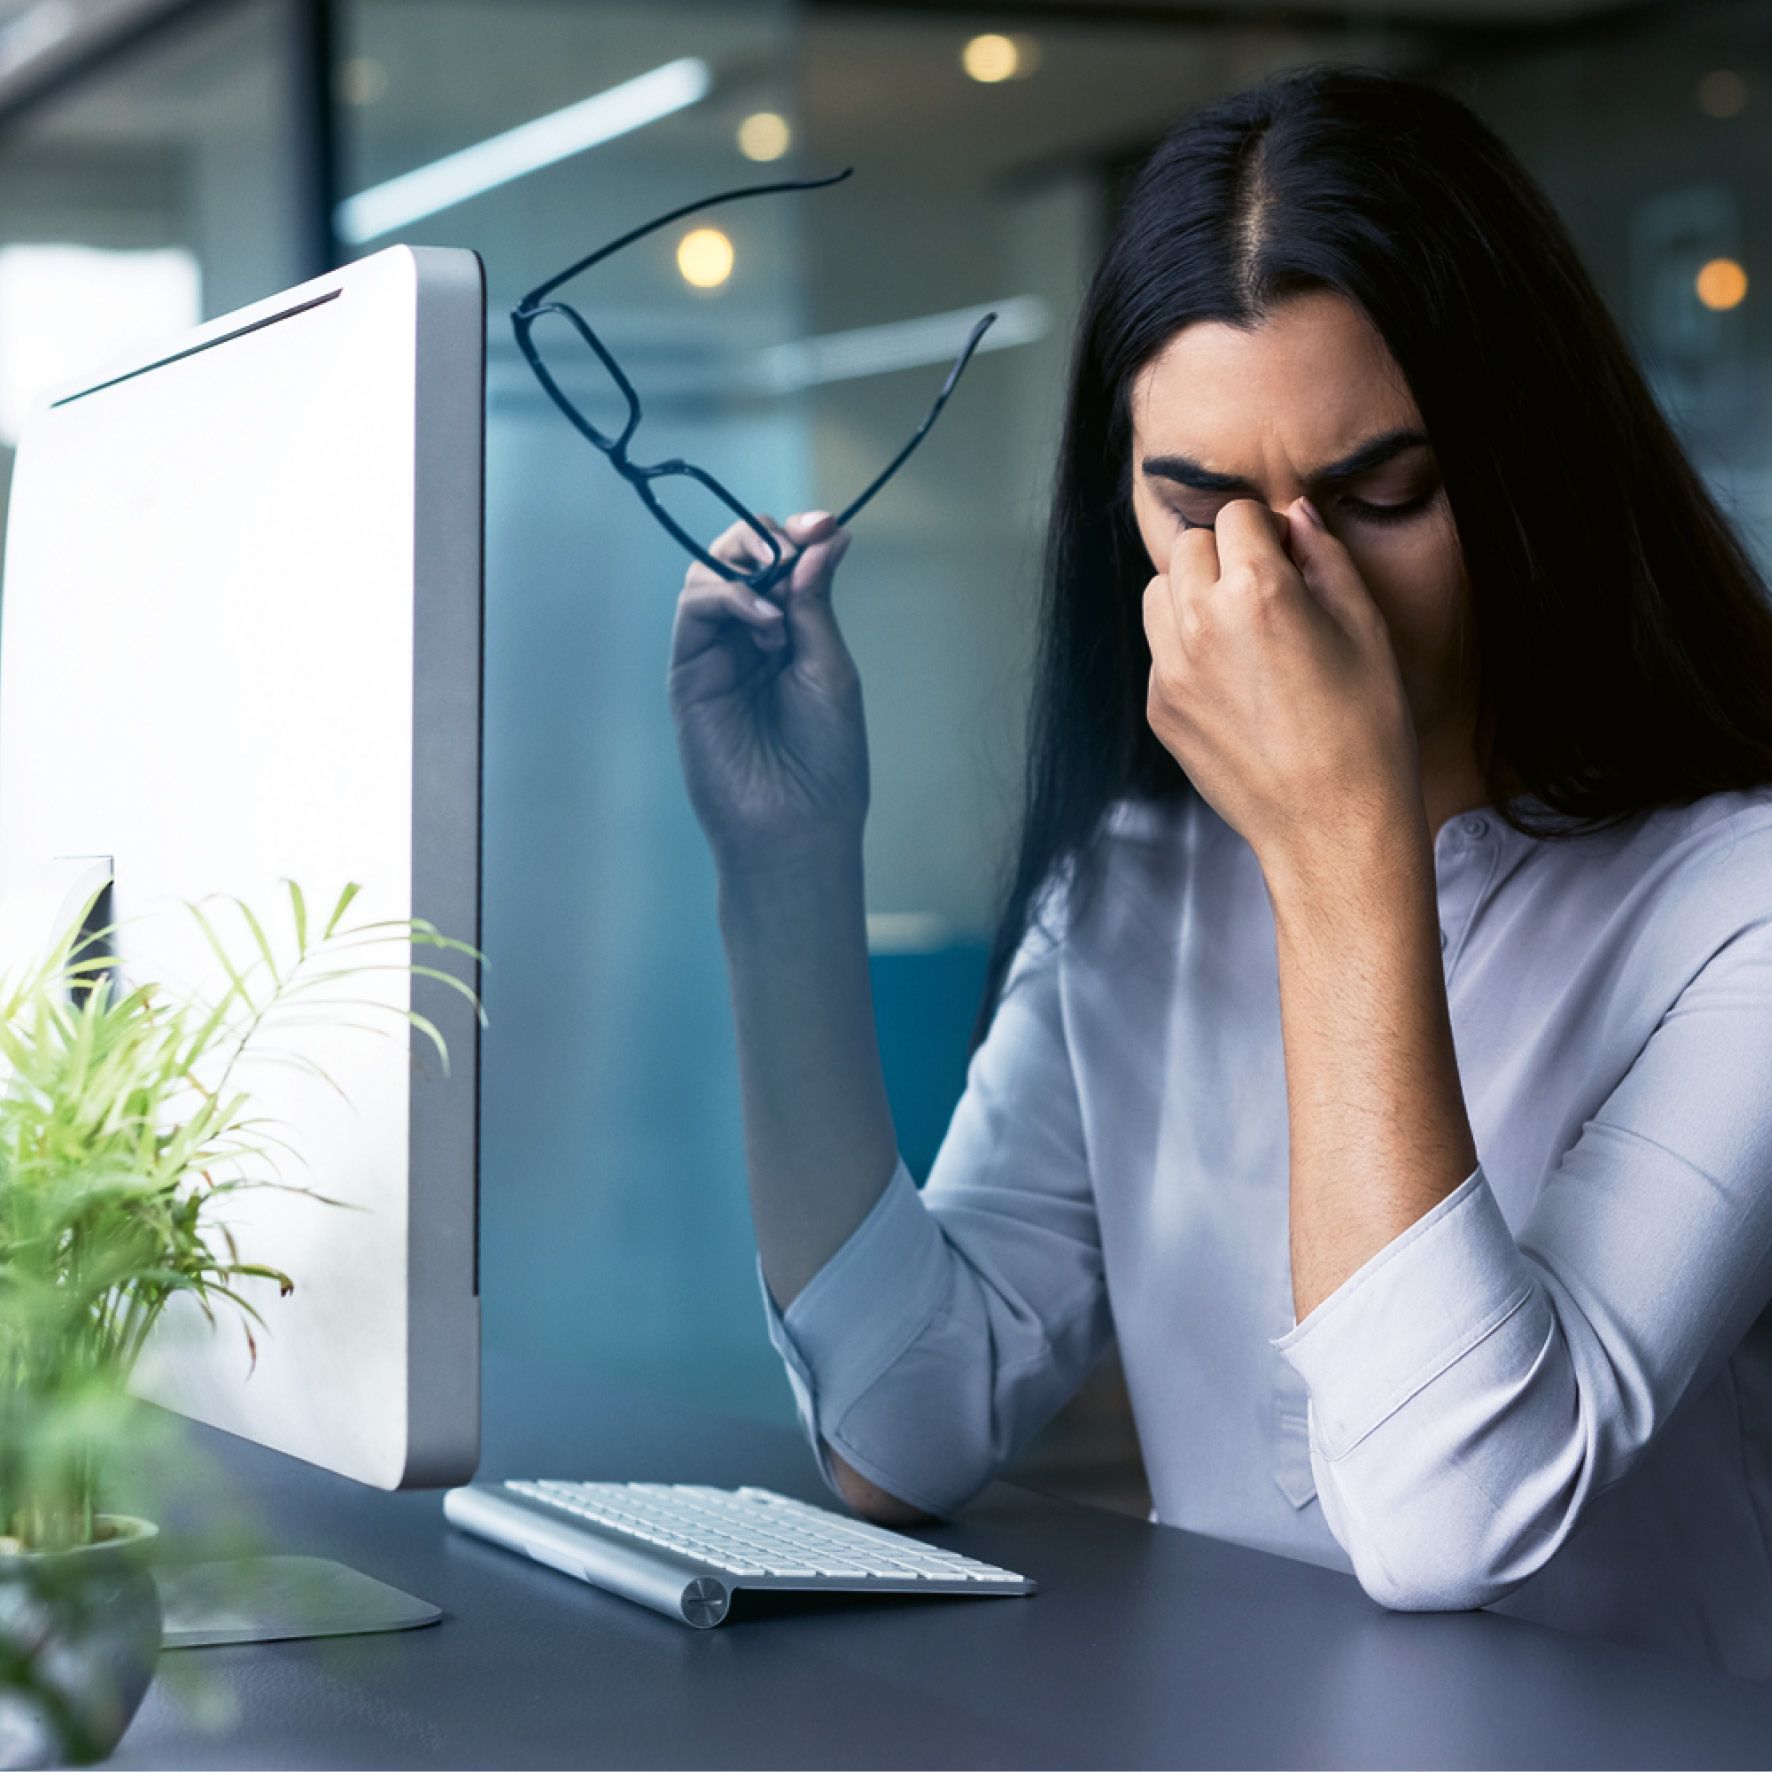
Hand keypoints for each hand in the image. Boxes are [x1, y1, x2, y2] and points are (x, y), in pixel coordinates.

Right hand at [668, 509, 866, 874]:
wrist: (796, 825)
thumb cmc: (824, 759)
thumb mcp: (830, 666)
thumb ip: (817, 602)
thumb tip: (828, 535)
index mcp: (789, 634)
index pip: (780, 562)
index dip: (798, 534)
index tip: (826, 524)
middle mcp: (747, 637)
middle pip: (737, 555)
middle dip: (766, 537)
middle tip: (799, 543)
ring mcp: (714, 654)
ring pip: (707, 572)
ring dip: (747, 565)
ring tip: (781, 603)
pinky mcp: (688, 673)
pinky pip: (694, 609)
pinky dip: (728, 597)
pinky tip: (764, 622)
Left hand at [1141, 496, 1419, 869]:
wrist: (1331, 826)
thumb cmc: (1365, 729)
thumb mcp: (1365, 628)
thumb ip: (1324, 557)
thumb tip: (1295, 514)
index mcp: (1256, 590)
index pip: (1237, 515)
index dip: (1267, 532)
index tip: (1288, 559)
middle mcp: (1200, 623)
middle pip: (1189, 547)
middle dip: (1224, 556)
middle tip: (1266, 594)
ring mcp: (1171, 670)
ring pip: (1160, 594)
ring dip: (1193, 596)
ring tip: (1242, 633)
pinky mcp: (1160, 709)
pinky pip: (1161, 652)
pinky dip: (1187, 650)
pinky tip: (1234, 684)